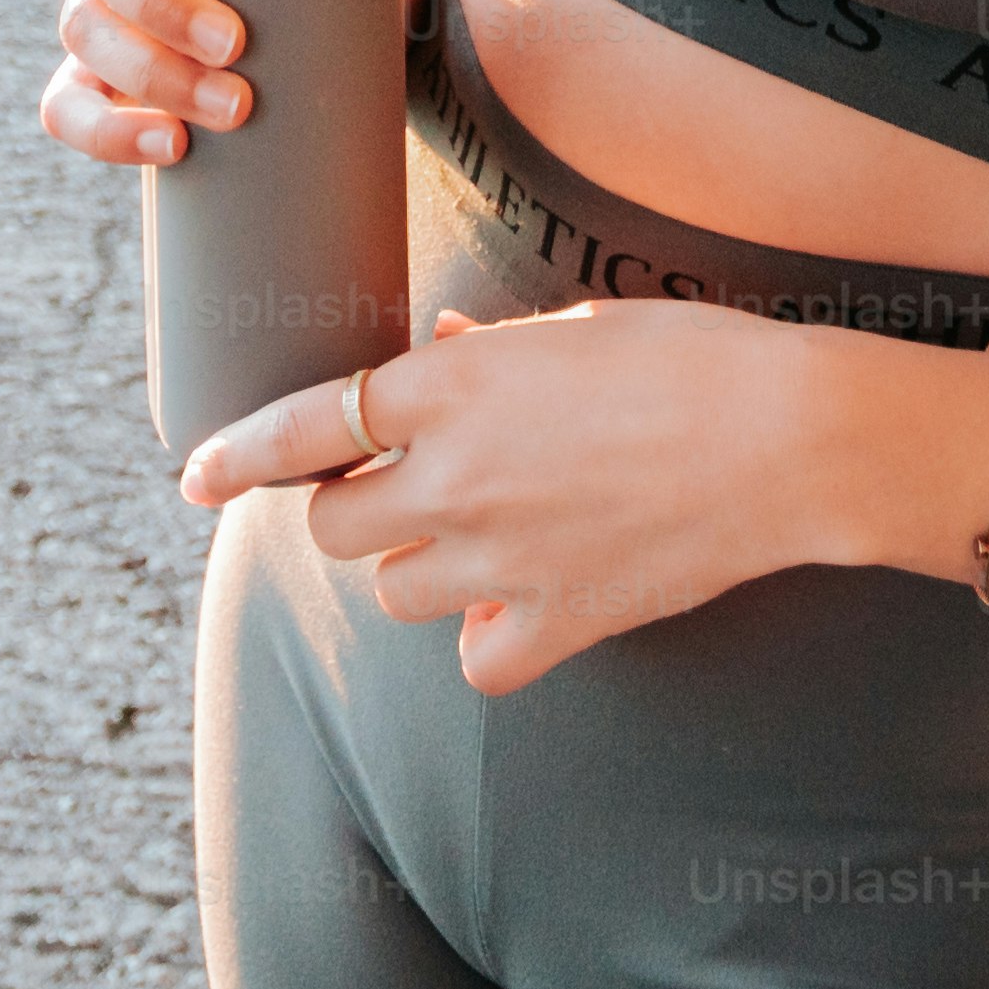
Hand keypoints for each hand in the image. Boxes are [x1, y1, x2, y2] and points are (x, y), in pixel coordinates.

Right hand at [40, 0, 465, 168]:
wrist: (293, 16)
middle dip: (155, 4)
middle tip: (233, 45)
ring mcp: (95, 7)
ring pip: (81, 30)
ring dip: (149, 73)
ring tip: (232, 108)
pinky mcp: (93, 78)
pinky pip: (66, 106)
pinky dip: (108, 131)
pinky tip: (170, 147)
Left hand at [177, 301, 988, 693]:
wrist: (790, 439)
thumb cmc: (690, 360)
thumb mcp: (573, 327)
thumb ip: (488, 357)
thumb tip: (447, 361)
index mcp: (445, 390)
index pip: (302, 428)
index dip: (238, 456)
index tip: (197, 477)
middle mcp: (450, 481)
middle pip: (337, 526)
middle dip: (353, 506)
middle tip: (403, 487)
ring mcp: (497, 562)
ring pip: (399, 592)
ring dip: (420, 566)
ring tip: (483, 534)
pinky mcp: (555, 624)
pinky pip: (477, 660)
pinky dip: (487, 641)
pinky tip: (522, 607)